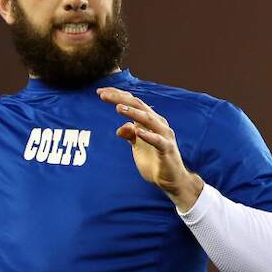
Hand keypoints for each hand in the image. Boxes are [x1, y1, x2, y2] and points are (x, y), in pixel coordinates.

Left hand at [97, 86, 203, 211]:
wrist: (171, 179)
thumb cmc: (154, 160)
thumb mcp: (137, 147)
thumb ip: (129, 135)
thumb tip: (120, 128)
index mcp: (150, 121)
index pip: (133, 103)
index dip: (117, 95)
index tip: (100, 92)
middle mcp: (158, 124)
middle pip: (138, 106)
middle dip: (120, 99)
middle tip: (103, 95)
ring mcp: (164, 135)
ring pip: (148, 119)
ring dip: (133, 112)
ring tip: (118, 107)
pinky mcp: (167, 149)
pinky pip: (158, 140)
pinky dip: (148, 135)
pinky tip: (138, 132)